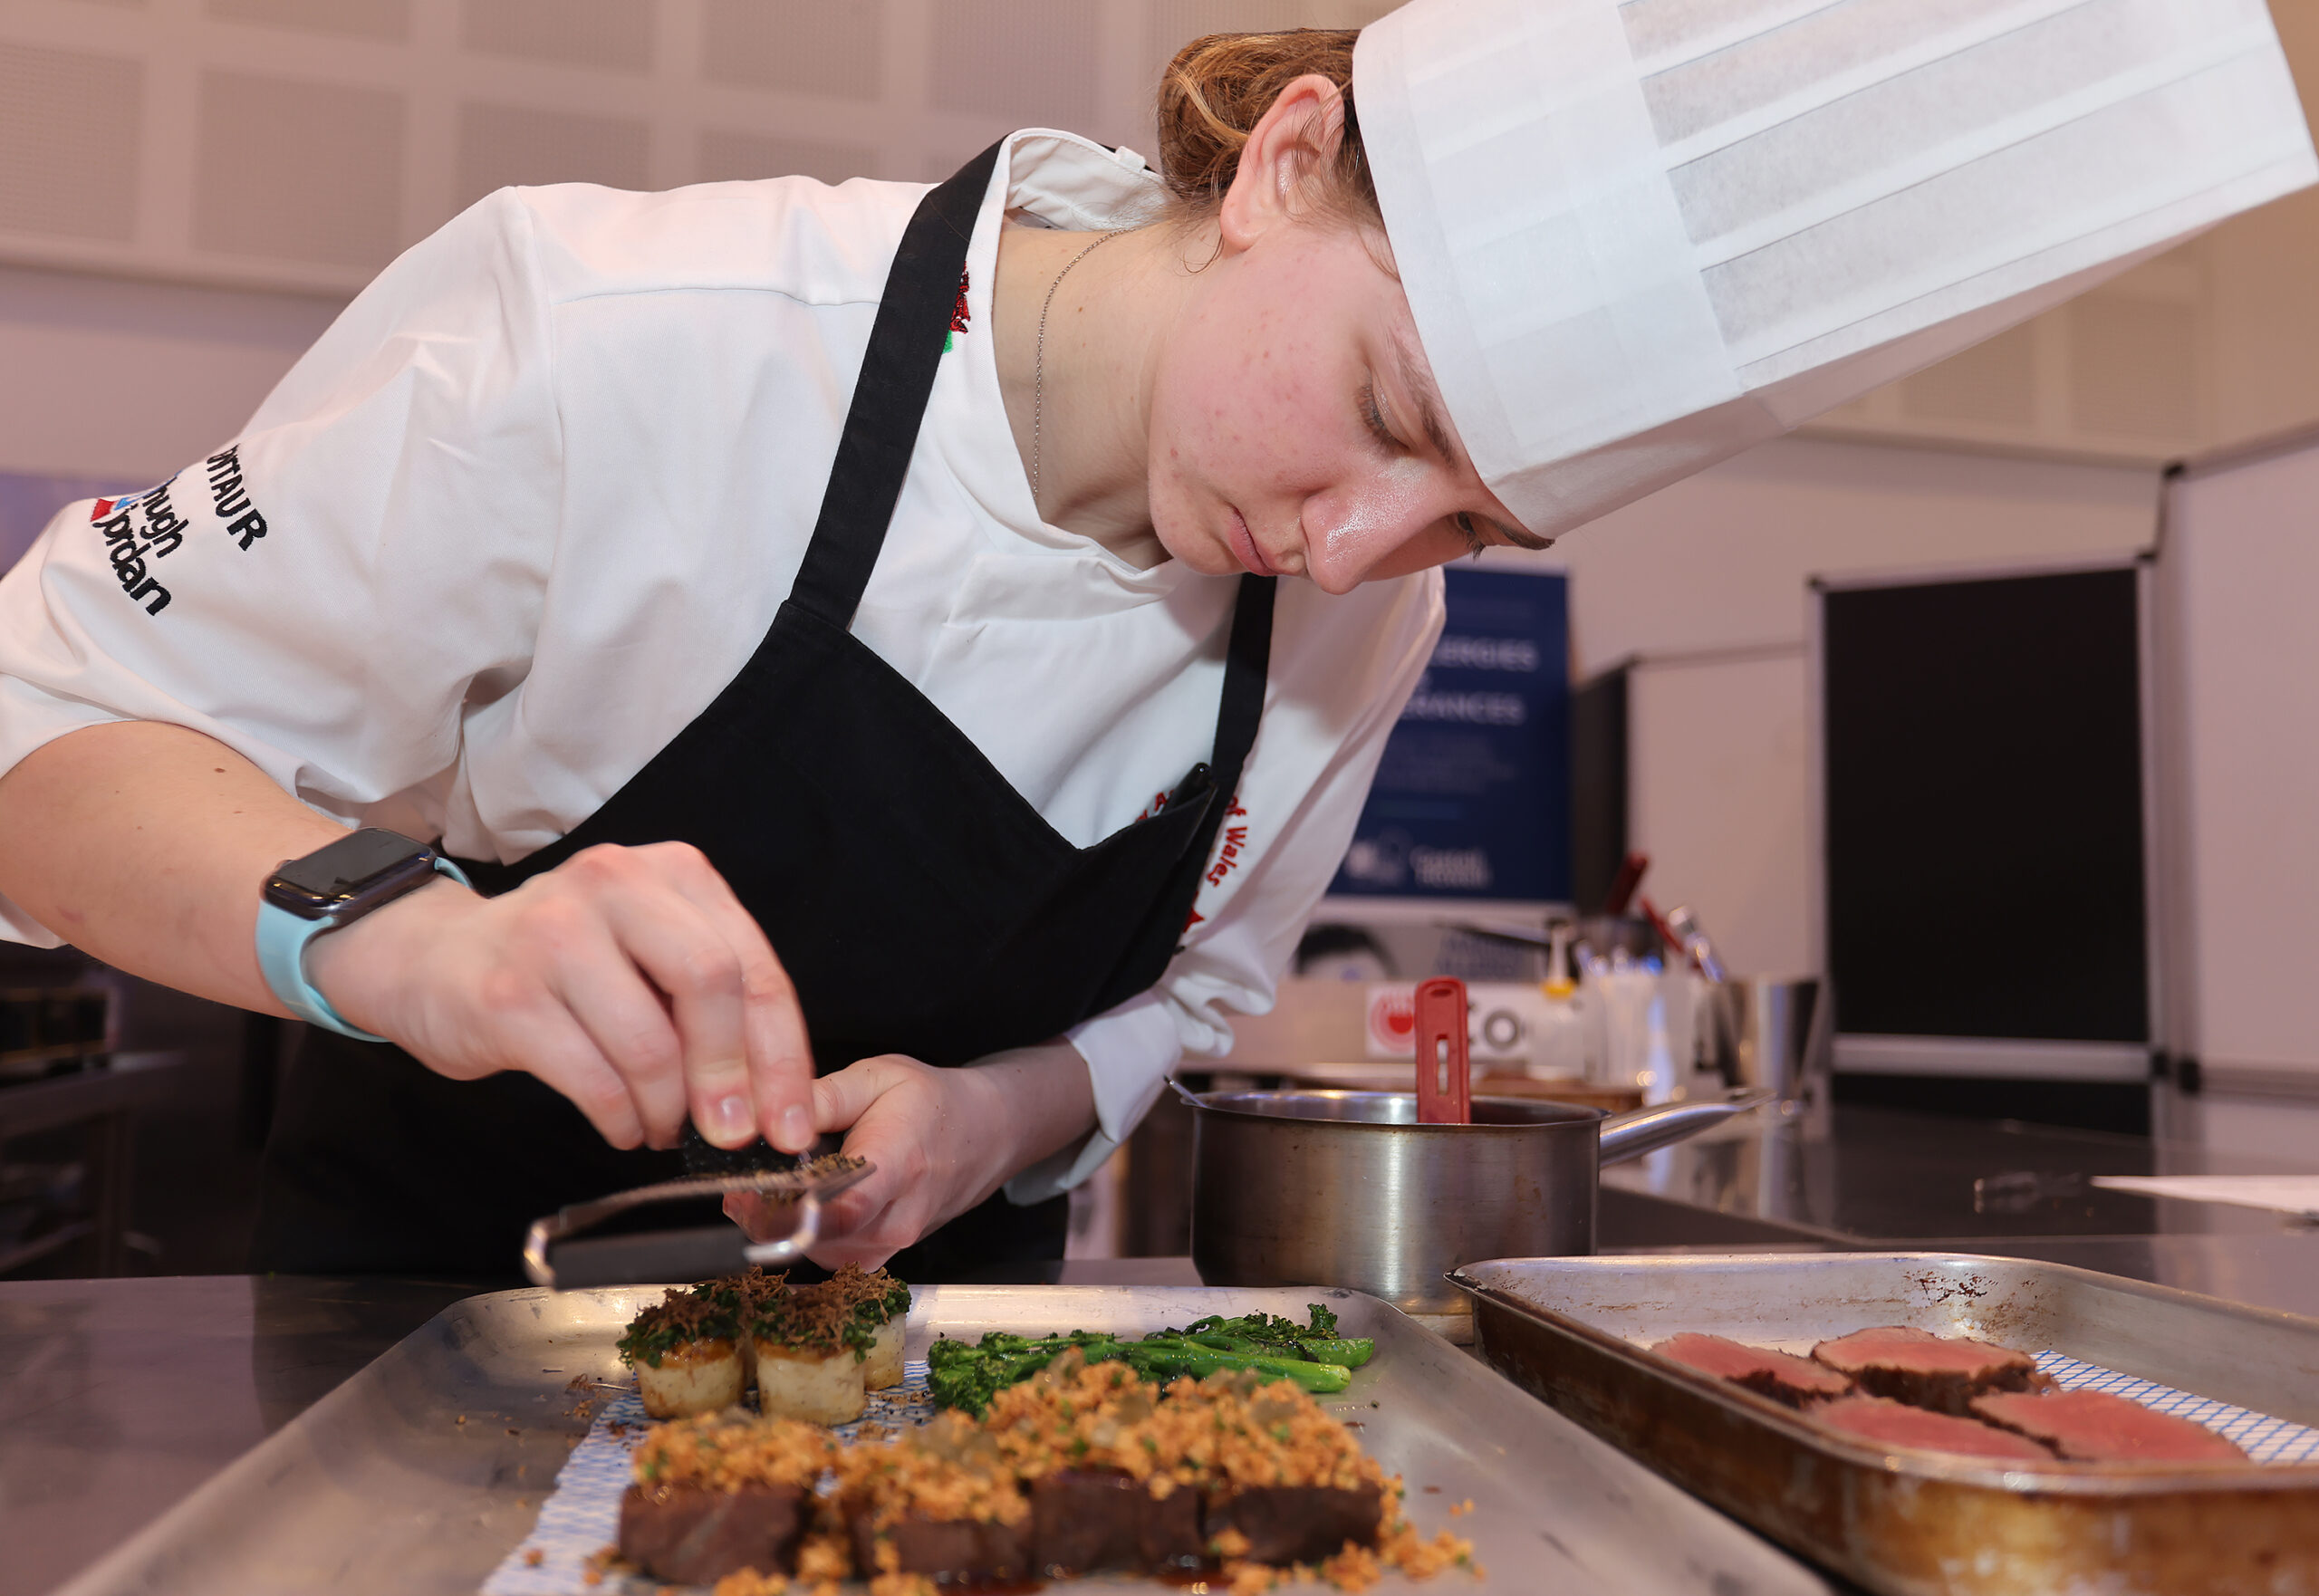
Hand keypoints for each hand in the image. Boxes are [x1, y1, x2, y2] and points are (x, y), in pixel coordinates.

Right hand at [306, 841, 815, 1154]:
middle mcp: (616, 885)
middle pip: (713, 984)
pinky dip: (620, 1118)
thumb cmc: (560, 962)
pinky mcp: (509, 994)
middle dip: (734, 1076)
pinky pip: (591, 1077)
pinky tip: (624, 1127)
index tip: (792, 1121)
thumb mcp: (645, 951)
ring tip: (666, 1128)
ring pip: (650, 1042)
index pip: (755, 965)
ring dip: (670, 1108)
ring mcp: (556, 934)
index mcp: (672, 872)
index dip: (783, 1055)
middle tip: (734, 1134)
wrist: (432, 957)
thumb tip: (772, 1097)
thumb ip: (710, 1002)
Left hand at [723, 1042, 1097, 1267]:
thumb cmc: (930, 1103)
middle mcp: (897, 1218)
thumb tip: (765, 1113)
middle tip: (740, 1188)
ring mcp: (892, 1245)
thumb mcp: (878, 1077)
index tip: (745, 1197)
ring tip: (764, 1192)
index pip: (844, 1211)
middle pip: (817, 1239)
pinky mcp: (881, 1256)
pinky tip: (789, 1208)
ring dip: (780, 1229)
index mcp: (897, 1166)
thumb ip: (822, 1097)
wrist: (983, 1135)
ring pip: (816, 1253)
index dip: (786, 1212)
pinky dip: (801, 1236)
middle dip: (767, 1217)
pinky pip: (828, 1257)